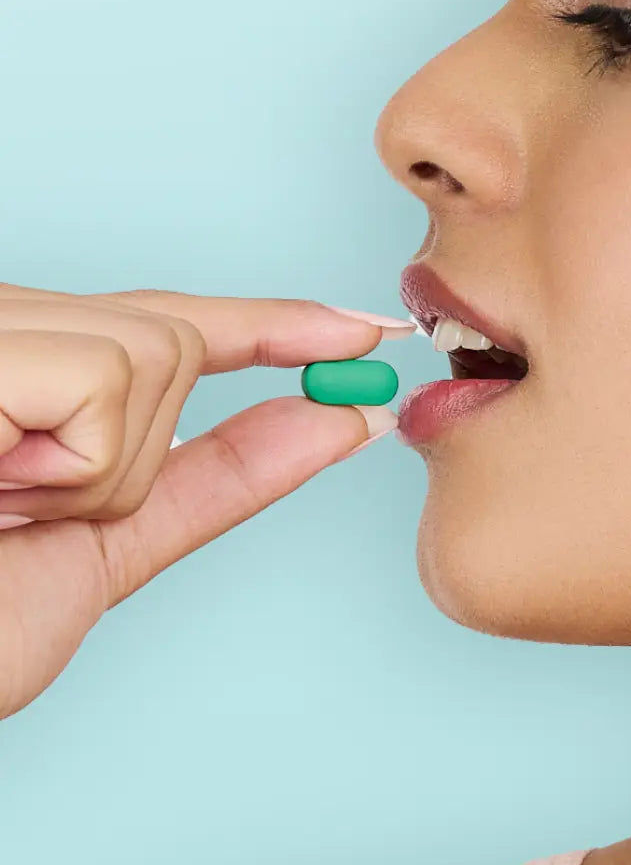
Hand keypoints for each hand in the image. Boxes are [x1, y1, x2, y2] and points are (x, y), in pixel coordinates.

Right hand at [0, 284, 410, 719]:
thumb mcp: (104, 545)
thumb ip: (218, 476)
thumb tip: (335, 420)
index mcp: (24, 371)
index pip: (168, 320)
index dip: (270, 324)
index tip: (360, 332)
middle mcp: (5, 326)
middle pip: (171, 337)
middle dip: (131, 453)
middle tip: (15, 512)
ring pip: (156, 354)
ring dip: (97, 472)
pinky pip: (112, 379)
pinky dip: (78, 466)